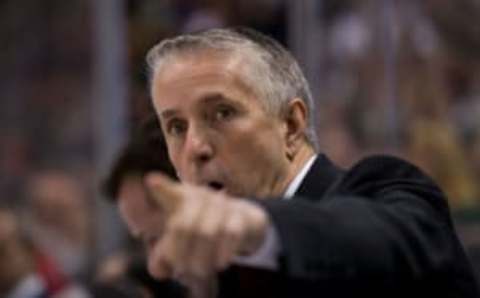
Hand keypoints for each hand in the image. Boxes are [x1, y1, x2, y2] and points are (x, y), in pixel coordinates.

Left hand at [144, 173, 268, 279]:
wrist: (244, 222)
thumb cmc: (203, 232)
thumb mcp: (180, 243)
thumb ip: (162, 260)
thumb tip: (160, 271)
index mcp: (179, 199)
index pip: (167, 191)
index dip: (160, 187)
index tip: (150, 181)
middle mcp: (200, 197)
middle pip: (182, 226)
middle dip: (179, 255)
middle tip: (182, 270)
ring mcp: (221, 204)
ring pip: (206, 233)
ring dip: (201, 260)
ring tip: (200, 270)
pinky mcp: (241, 214)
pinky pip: (230, 235)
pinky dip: (222, 254)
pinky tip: (219, 263)